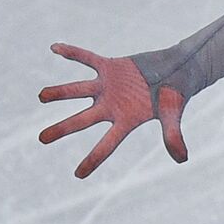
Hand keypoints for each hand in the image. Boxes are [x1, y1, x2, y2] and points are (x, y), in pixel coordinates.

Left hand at [38, 43, 187, 177]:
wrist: (179, 70)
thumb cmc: (177, 94)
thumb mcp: (173, 114)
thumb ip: (172, 135)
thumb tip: (182, 159)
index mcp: (126, 120)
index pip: (107, 144)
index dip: (93, 159)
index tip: (78, 175)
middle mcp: (112, 105)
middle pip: (82, 120)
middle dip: (62, 128)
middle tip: (42, 138)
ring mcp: (109, 86)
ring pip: (78, 90)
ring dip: (60, 93)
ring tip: (41, 96)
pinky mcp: (110, 66)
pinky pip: (88, 58)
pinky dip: (73, 53)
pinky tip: (54, 47)